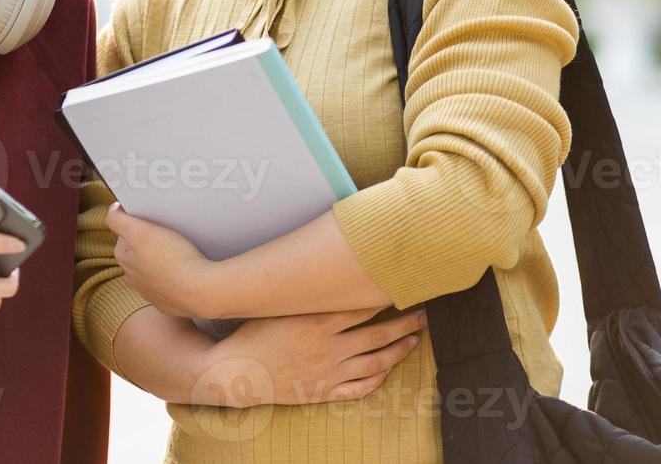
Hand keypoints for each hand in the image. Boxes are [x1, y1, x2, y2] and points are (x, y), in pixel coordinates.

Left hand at [107, 202, 219, 318]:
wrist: (201, 291)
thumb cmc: (174, 260)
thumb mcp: (139, 231)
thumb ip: (118, 219)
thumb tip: (113, 211)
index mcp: (125, 259)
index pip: (124, 235)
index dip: (138, 225)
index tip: (151, 222)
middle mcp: (134, 278)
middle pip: (139, 252)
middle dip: (150, 243)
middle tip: (168, 235)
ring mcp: (151, 292)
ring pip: (154, 269)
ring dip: (162, 261)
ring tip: (179, 252)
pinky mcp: (169, 302)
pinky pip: (169, 284)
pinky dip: (174, 277)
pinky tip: (185, 270)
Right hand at [193, 307, 426, 406]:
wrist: (236, 372)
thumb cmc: (254, 333)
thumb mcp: (279, 306)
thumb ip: (305, 292)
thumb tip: (325, 268)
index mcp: (317, 321)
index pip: (362, 306)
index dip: (386, 297)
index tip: (403, 287)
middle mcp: (328, 347)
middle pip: (377, 334)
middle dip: (405, 324)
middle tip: (425, 314)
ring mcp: (329, 372)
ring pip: (375, 362)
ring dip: (399, 350)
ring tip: (415, 340)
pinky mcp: (324, 392)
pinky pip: (359, 389)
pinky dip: (377, 380)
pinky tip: (387, 371)